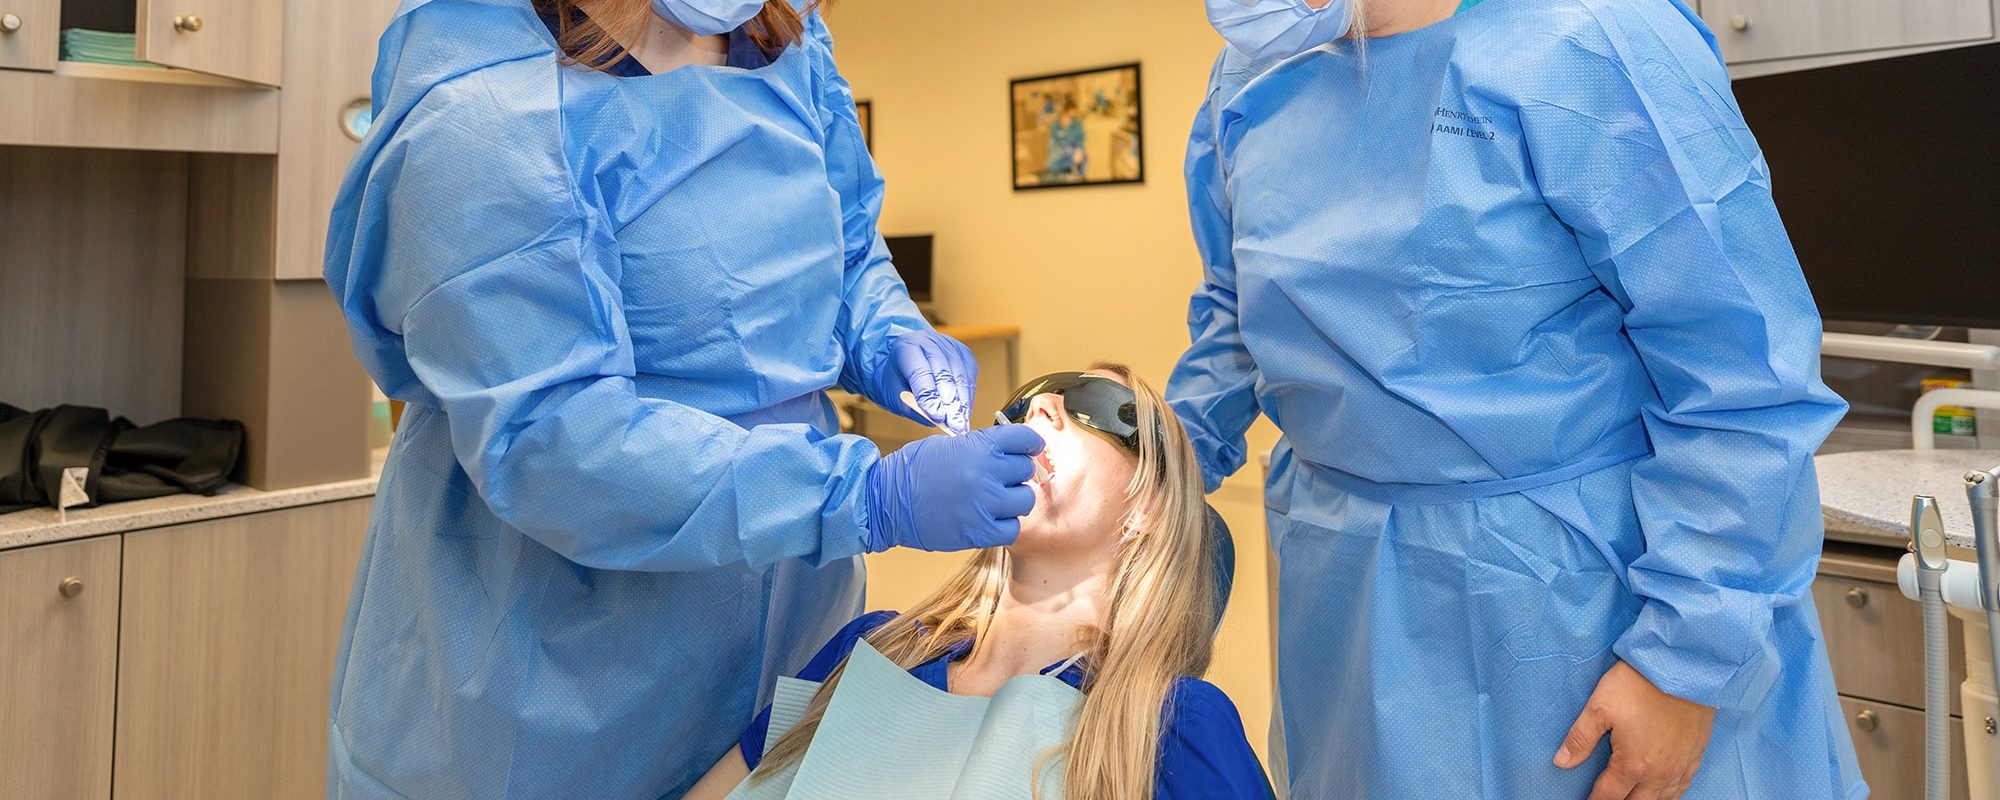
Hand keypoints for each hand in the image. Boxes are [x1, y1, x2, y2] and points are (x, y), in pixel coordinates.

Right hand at [863, 425, 1042, 552]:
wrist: (886, 501)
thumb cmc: (913, 470)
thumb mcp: (950, 445)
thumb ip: (984, 447)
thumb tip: (1012, 452)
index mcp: (980, 446)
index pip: (1026, 439)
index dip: (1030, 443)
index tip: (1030, 449)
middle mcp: (987, 473)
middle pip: (1026, 470)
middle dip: (1015, 472)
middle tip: (1000, 477)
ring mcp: (985, 504)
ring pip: (1025, 500)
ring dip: (1013, 500)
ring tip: (994, 499)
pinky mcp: (980, 532)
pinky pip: (1012, 528)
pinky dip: (1005, 524)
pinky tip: (989, 518)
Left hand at [883, 331, 977, 432]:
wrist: (904, 359)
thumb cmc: (896, 377)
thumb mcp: (893, 394)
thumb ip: (911, 407)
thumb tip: (935, 421)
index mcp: (906, 347)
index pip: (921, 373)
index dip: (930, 396)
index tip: (937, 417)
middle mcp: (930, 342)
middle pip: (944, 373)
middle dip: (950, 403)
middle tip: (954, 426)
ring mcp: (949, 346)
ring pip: (961, 376)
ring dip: (963, 403)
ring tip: (962, 424)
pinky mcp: (964, 353)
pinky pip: (969, 377)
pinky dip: (968, 397)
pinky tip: (965, 413)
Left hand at [1554, 661, 1715, 799]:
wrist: (1682, 666)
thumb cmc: (1638, 684)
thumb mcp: (1599, 707)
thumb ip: (1580, 739)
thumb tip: (1561, 762)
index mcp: (1632, 765)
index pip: (1608, 796)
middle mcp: (1659, 773)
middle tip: (1607, 798)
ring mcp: (1680, 766)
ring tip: (1631, 797)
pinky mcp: (1696, 755)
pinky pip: (1684, 787)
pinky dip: (1670, 795)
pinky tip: (1663, 793)